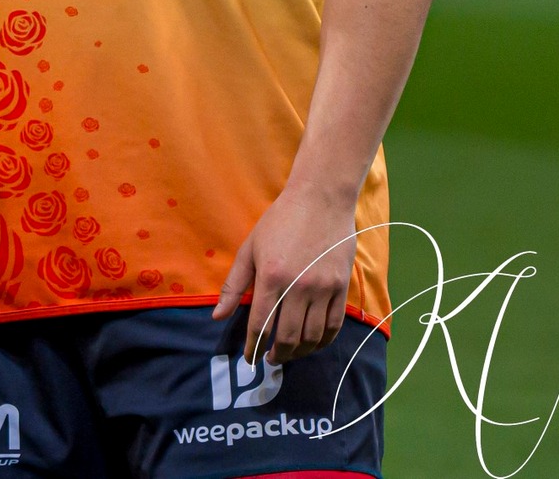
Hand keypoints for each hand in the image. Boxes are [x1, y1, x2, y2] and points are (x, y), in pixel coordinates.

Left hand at [212, 185, 357, 365]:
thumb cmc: (279, 221)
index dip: (253, 346)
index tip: (249, 358)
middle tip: (269, 359)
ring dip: (298, 352)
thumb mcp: (249, 248)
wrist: (321, 199)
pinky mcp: (341, 288)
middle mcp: (298, 287)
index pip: (260, 324)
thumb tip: (217, 316)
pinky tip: (312, 344)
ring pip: (311, 336)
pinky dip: (322, 341)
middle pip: (287, 337)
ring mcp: (322, 288)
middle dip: (276, 355)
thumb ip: (233, 285)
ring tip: (288, 354)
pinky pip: (333, 326)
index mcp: (271, 276)